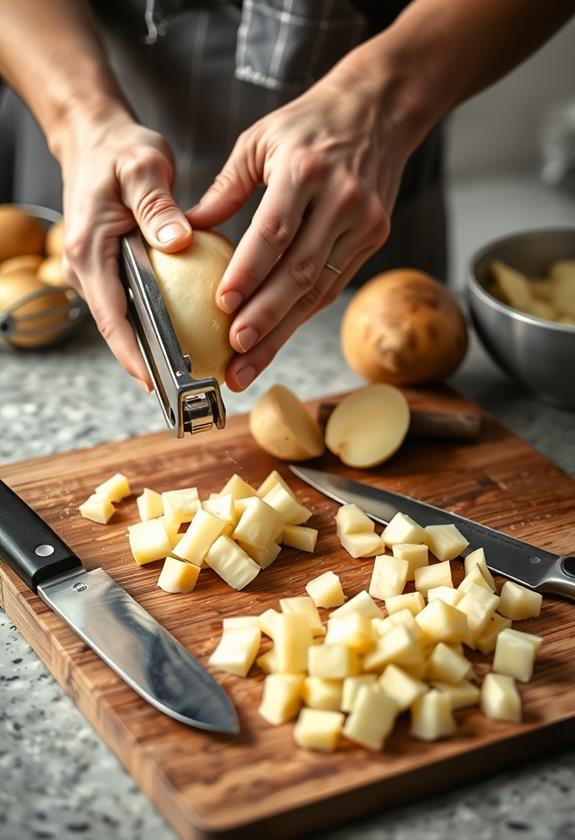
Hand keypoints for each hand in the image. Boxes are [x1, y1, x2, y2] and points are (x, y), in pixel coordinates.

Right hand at [59, 111, 191, 386]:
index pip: (111, 316)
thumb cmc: (119, 150)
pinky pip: (133, 303)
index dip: (132, 354)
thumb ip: (158, 205)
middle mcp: (87, 268)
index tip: (155, 383)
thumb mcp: (142, 167)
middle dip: (148, 362)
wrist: (97, 138)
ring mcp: (97, 271)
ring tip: (191, 371)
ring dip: (152, 346)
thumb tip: (177, 242)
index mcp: (89, 251)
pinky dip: (156, 321)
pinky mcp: (111, 268)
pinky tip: (187, 332)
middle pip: (118, 328)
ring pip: (125, 320)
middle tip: (186, 388)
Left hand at [187, 68, 412, 391]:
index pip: (274, 232)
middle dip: (265, 319)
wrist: (378, 110)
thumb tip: (186, 232)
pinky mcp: (374, 238)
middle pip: (300, 272)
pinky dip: (302, 313)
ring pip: (319, 289)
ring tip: (248, 363)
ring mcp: (364, 223)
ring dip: (282, 331)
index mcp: (305, 170)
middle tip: (234, 354)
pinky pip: (333, 285)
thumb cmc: (309, 124)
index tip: (222, 307)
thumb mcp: (258, 142)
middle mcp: (341, 200)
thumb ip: (224, 190)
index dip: (249, 273)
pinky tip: (278, 337)